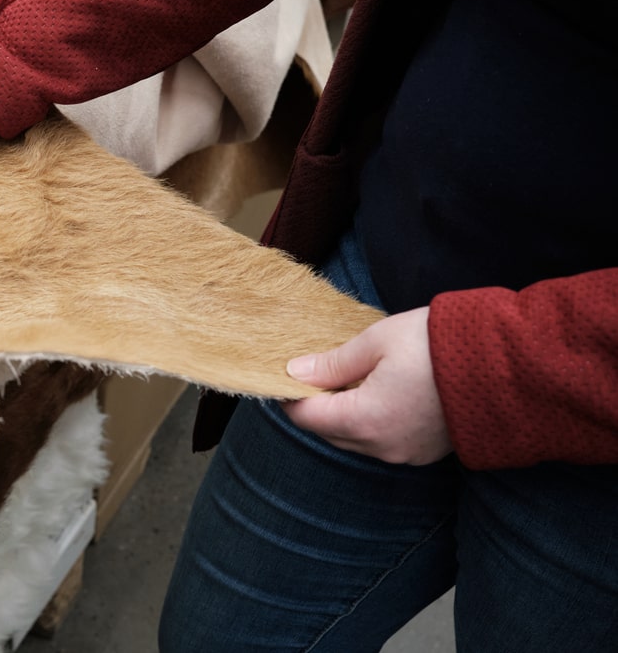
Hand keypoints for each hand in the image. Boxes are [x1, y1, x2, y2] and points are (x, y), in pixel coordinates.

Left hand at [281, 307, 452, 464]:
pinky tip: (381, 392)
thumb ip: (332, 363)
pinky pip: (383, 442)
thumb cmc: (439, 347)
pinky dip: (372, 422)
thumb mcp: (377, 342)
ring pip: (355, 439)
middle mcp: (382, 447)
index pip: (305, 417)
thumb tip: (295, 373)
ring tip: (352, 378)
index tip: (287, 372)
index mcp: (364, 420)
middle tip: (318, 370)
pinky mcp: (426, 453)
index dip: (289, 395)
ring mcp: (406, 454)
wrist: (509, 367)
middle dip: (317, 405)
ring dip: (345, 414)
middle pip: (328, 432)